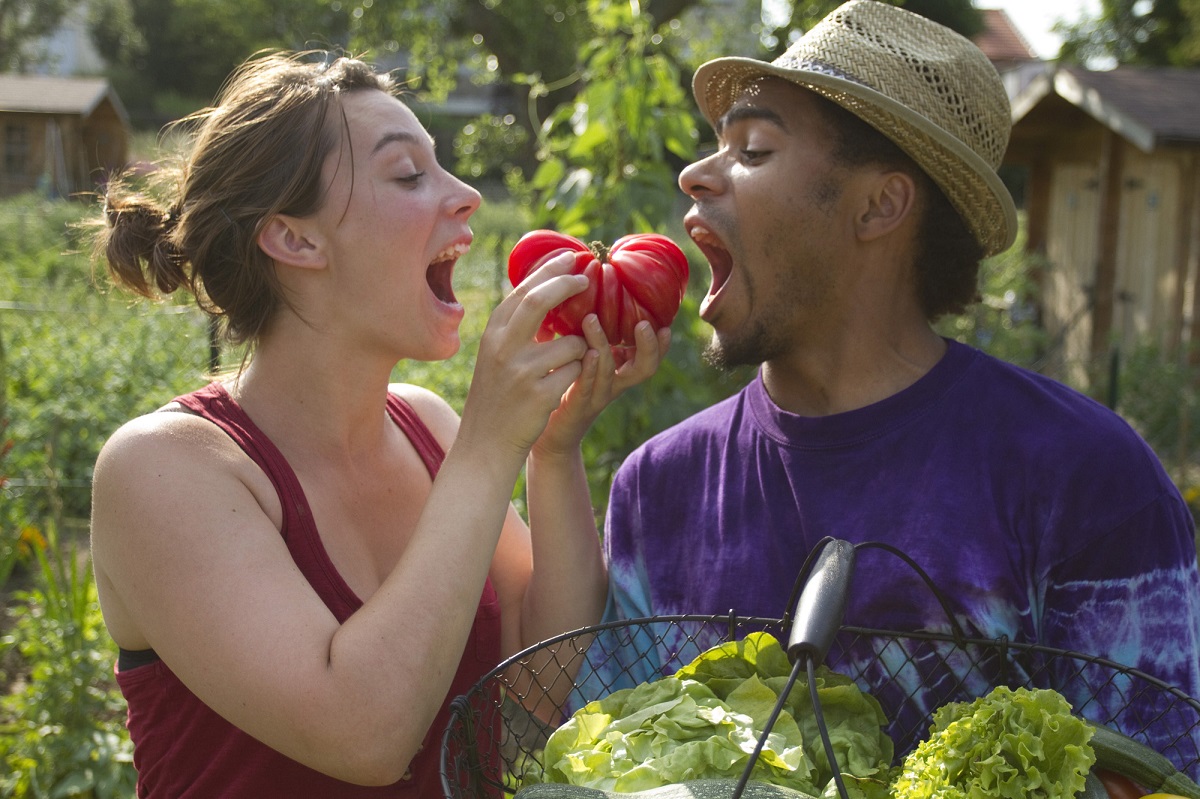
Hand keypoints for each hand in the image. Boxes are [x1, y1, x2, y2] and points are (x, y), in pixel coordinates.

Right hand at [457, 252, 590, 464]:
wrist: (485, 443)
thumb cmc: (497, 395)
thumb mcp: (496, 354)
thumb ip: (515, 325)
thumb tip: (543, 286)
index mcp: (493, 334)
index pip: (523, 291)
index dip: (549, 270)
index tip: (570, 256)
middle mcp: (503, 348)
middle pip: (539, 301)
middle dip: (567, 284)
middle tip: (588, 276)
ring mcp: (521, 371)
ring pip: (571, 343)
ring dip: (579, 350)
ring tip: (564, 366)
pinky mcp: (540, 395)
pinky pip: (575, 372)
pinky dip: (576, 376)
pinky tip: (559, 388)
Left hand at [533, 313, 671, 457]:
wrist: (548, 434)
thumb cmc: (563, 385)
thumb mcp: (582, 356)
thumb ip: (588, 333)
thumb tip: (585, 293)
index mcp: (619, 370)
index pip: (649, 356)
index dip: (661, 344)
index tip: (666, 323)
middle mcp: (614, 384)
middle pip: (644, 368)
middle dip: (649, 346)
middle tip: (645, 324)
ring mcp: (596, 395)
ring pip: (609, 372)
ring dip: (602, 344)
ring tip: (592, 319)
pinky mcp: (576, 404)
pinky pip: (586, 386)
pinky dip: (588, 368)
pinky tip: (585, 353)